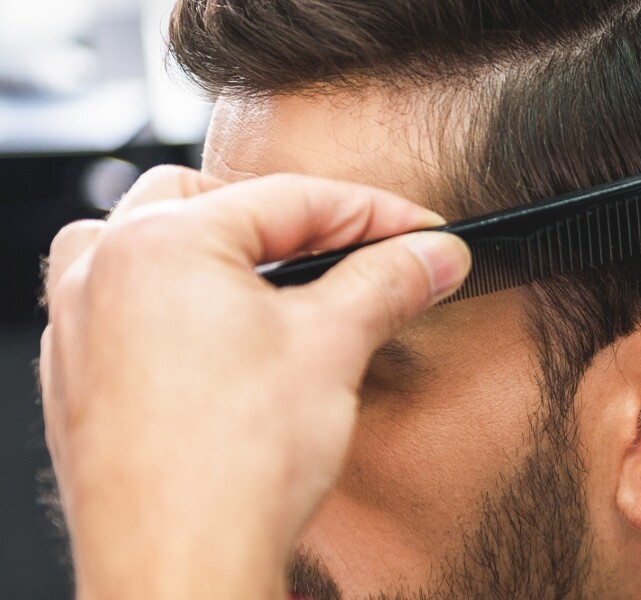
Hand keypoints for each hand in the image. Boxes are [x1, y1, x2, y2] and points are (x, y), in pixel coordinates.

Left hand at [38, 166, 470, 598]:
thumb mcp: (334, 349)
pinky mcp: (75, 381)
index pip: (290, 197)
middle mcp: (102, 271)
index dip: (375, 213)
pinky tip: (223, 345)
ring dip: (210, 251)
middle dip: (284, 221)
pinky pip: (119, 307)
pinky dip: (172, 305)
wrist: (181, 565)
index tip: (422, 235)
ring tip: (270, 287)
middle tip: (349, 255)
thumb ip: (388, 283)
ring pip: (142, 245)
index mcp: (161, 242)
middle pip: (204, 199)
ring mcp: (77, 327)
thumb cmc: (235, 465)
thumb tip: (435, 255)